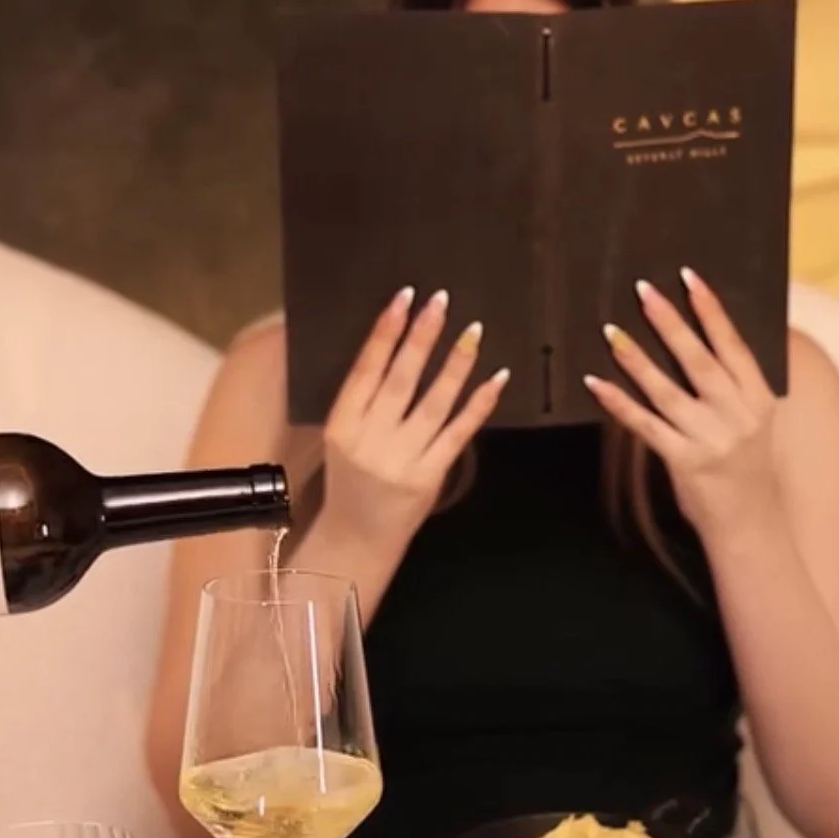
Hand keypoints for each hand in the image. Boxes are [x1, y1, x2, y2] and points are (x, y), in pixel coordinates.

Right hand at [321, 287, 508, 554]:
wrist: (357, 539)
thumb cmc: (351, 481)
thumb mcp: (344, 437)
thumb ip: (364, 400)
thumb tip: (397, 346)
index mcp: (343, 424)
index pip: (365, 369)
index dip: (385, 332)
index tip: (404, 298)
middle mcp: (371, 439)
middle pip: (400, 379)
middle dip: (422, 337)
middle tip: (441, 301)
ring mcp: (403, 459)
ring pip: (433, 402)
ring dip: (455, 364)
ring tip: (472, 331)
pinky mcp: (430, 476)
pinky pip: (458, 433)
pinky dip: (478, 405)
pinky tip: (495, 379)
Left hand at [584, 270, 778, 538]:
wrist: (752, 525)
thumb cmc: (748, 466)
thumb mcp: (757, 421)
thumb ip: (737, 385)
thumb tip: (707, 338)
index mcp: (758, 398)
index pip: (733, 345)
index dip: (711, 310)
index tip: (689, 278)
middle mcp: (737, 415)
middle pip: (698, 360)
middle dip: (670, 323)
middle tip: (643, 291)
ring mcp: (710, 439)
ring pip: (667, 390)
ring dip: (636, 359)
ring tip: (611, 331)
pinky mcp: (684, 462)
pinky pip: (645, 426)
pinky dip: (619, 404)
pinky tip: (596, 382)